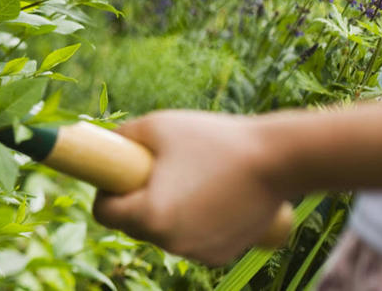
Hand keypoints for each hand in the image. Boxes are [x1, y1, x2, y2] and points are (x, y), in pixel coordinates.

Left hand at [92, 110, 286, 265]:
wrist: (278, 160)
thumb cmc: (213, 139)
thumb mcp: (157, 126)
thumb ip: (122, 136)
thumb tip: (103, 143)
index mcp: (150, 216)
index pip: (103, 213)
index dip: (106, 190)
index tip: (121, 172)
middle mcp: (170, 243)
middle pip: (131, 224)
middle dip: (135, 199)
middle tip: (156, 170)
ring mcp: (196, 253)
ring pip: (161, 232)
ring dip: (163, 211)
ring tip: (188, 177)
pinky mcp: (219, 255)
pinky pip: (189, 238)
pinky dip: (191, 221)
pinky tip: (210, 194)